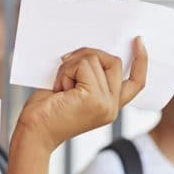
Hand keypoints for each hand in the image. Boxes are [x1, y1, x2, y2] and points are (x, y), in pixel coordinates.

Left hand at [17, 37, 146, 150]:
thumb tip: (92, 52)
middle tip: (65, 63)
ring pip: (95, 60)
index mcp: (109, 106)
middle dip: (88, 55)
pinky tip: (58, 88)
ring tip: (59, 86)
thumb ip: (90, 77)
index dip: (141, 60)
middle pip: (113, 62)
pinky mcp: (93, 98)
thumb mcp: (73, 91)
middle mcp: (111, 107)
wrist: (32, 133)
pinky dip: (65, 70)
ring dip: (70, 66)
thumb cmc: (45, 112)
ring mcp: (105, 103)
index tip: (138, 41)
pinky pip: (82, 65)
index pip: (136, 82)